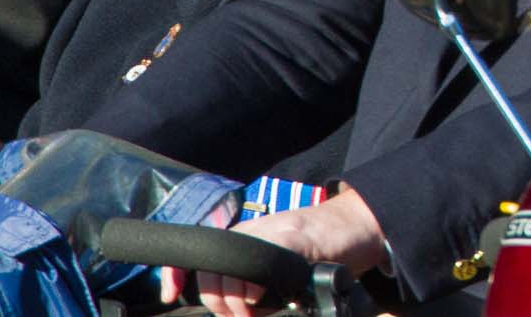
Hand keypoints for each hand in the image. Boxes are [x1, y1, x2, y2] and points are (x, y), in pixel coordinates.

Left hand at [162, 188, 387, 316]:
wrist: (360, 223)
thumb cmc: (322, 248)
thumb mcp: (280, 262)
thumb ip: (255, 280)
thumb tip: (235, 311)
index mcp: (244, 238)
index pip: (195, 253)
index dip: (175, 274)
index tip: (170, 295)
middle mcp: (252, 232)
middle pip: (211, 273)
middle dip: (221, 305)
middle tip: (243, 316)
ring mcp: (272, 234)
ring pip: (230, 273)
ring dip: (239, 304)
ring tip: (260, 311)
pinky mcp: (294, 239)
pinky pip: (261, 265)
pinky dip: (261, 289)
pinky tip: (277, 295)